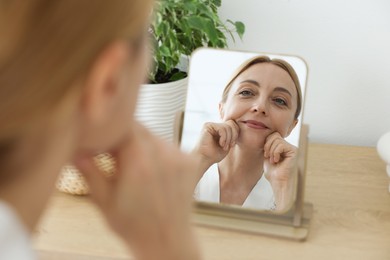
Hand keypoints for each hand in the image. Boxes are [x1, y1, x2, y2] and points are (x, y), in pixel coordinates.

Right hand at [74, 122, 199, 259]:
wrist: (167, 240)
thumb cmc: (133, 225)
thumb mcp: (104, 201)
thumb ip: (89, 171)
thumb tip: (74, 150)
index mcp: (139, 160)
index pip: (123, 125)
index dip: (110, 129)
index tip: (102, 139)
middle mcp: (162, 153)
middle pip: (139, 128)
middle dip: (124, 135)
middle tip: (114, 154)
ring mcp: (178, 156)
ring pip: (153, 136)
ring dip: (141, 143)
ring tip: (134, 166)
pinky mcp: (189, 161)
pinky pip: (168, 146)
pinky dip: (157, 152)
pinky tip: (152, 170)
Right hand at [192, 120, 239, 174]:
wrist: (204, 159)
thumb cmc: (214, 155)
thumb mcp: (227, 144)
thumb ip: (232, 135)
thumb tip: (239, 125)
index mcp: (219, 129)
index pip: (233, 124)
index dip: (235, 134)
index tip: (232, 145)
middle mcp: (215, 125)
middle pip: (231, 123)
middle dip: (233, 135)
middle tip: (229, 145)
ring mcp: (211, 125)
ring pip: (228, 126)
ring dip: (228, 139)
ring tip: (224, 147)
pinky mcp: (207, 126)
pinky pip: (222, 128)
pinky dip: (224, 138)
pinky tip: (221, 144)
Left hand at [263, 132, 297, 209]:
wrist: (278, 182)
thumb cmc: (272, 171)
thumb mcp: (267, 155)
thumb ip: (268, 144)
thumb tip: (267, 133)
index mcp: (282, 146)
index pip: (273, 135)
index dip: (266, 143)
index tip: (265, 154)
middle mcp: (288, 146)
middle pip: (274, 135)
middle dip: (268, 145)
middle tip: (267, 156)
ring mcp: (292, 148)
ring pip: (277, 140)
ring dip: (271, 151)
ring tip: (273, 160)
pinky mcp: (294, 151)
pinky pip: (280, 145)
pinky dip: (275, 153)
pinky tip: (277, 161)